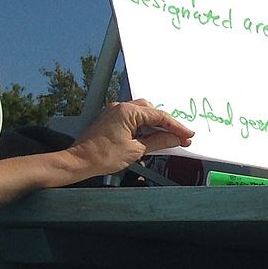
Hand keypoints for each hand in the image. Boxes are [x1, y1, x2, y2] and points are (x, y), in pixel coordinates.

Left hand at [64, 99, 194, 178]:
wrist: (79, 161)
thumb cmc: (103, 156)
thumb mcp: (136, 150)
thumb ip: (158, 142)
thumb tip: (175, 139)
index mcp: (128, 111)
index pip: (159, 116)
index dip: (176, 127)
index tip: (188, 135)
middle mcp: (121, 107)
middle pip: (151, 111)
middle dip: (166, 124)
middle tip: (180, 137)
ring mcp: (114, 112)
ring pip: (142, 114)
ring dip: (155, 125)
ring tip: (167, 139)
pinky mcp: (110, 120)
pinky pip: (132, 119)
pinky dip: (143, 127)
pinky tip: (150, 138)